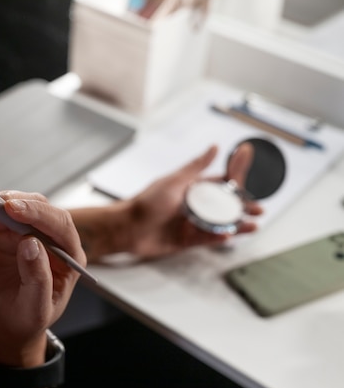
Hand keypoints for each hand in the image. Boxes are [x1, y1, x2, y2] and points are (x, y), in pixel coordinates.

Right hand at [0, 191, 82, 365]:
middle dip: (15, 202)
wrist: (4, 327)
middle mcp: (51, 241)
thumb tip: (31, 243)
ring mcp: (28, 235)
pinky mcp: (7, 235)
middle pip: (39, 208)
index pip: (60, 225)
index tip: (13, 209)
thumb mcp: (35, 308)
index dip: (38, 213)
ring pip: (15, 207)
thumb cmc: (26, 322)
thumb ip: (37, 278)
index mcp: (69, 257)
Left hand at [121, 143, 262, 258]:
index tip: (254, 182)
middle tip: (259, 209)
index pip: (219, 184)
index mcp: (190, 189)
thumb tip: (214, 147)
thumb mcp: (174, 181)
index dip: (236, 184)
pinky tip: (229, 234)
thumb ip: (196, 167)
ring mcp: (190, 223)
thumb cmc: (146, 203)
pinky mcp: (186, 240)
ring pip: (219, 224)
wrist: (127, 229)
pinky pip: (207, 239)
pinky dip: (219, 237)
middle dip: (242, 207)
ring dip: (237, 224)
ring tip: (253, 225)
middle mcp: (192, 206)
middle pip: (223, 206)